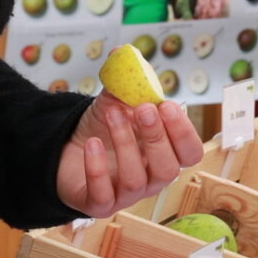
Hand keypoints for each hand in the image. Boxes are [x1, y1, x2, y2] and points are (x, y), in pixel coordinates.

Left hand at [58, 96, 203, 217]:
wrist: (66, 151)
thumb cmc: (101, 130)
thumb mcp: (114, 102)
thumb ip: (124, 82)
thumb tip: (120, 52)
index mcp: (165, 155)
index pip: (190, 153)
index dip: (183, 132)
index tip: (167, 106)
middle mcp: (151, 179)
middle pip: (168, 170)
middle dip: (157, 137)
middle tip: (142, 109)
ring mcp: (126, 195)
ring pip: (136, 180)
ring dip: (125, 143)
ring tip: (111, 114)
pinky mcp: (99, 205)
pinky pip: (102, 193)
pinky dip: (97, 168)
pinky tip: (91, 144)